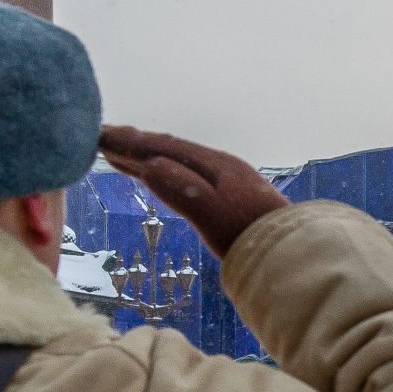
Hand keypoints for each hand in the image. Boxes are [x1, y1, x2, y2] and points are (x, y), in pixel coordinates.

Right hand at [97, 126, 290, 257]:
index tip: (97, 135)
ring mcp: (227, 183)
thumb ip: (181, 188)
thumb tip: (147, 165)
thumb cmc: (252, 236)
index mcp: (213, 164)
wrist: (295, 256)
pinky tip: (157, 178)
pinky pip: (187, 178)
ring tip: (117, 156)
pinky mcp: (230, 202)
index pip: (162, 146)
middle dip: (133, 145)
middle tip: (99, 139)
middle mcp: (219, 167)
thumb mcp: (211, 212)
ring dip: (146, 158)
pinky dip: (164, 173)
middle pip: (169, 150)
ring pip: (177, 163)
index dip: (128, 142)